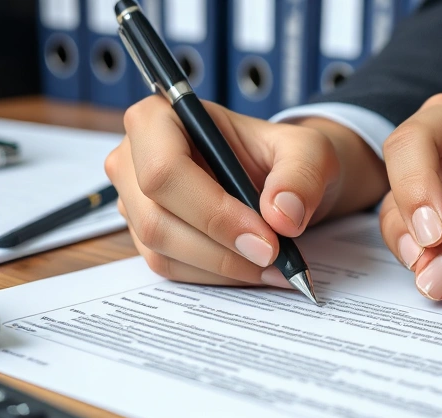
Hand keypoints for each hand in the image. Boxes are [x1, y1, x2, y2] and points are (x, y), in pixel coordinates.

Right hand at [106, 97, 386, 286]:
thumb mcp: (309, 151)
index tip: (265, 238)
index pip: (165, 171)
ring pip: (162, 251)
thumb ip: (301, 174)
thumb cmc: (284, 156)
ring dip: (222, 268)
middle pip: (157, 219)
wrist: (281, 181)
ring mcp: (134, 201)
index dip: (213, 212)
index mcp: (159, 117)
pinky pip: (171, 269)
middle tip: (274, 258)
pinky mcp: (145, 237)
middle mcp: (133, 159)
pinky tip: (253, 269)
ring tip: (274, 266)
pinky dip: (216, 276)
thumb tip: (282, 216)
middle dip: (221, 248)